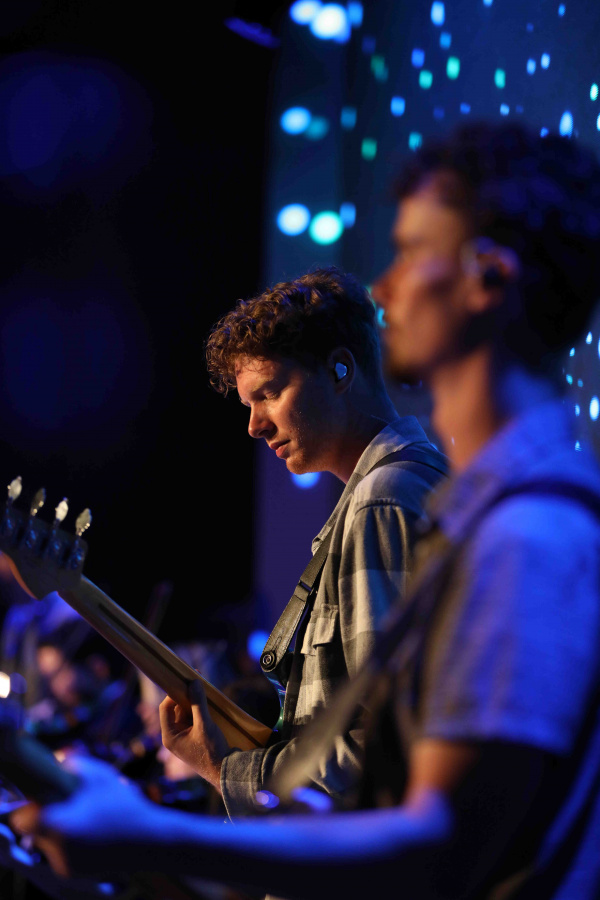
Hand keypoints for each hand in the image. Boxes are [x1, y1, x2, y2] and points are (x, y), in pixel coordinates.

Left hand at [10, 755, 160, 877]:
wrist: (148, 840)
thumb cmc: (123, 806)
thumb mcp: (99, 775)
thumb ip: (74, 764)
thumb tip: (58, 761)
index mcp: (56, 825)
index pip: (22, 818)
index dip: (29, 805)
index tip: (41, 797)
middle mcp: (55, 849)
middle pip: (35, 830)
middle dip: (48, 815)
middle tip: (68, 804)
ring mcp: (64, 864)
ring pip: (48, 842)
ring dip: (60, 829)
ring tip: (85, 816)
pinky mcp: (73, 872)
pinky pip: (61, 853)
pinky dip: (70, 842)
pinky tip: (91, 831)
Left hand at [159, 681, 228, 792]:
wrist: (226, 771)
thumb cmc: (212, 751)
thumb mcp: (205, 725)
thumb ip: (198, 703)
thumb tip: (193, 682)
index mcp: (170, 736)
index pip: (165, 708)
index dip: (173, 693)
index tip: (185, 682)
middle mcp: (174, 736)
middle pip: (175, 709)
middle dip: (185, 695)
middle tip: (196, 680)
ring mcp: (184, 737)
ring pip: (185, 712)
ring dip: (193, 701)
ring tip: (203, 688)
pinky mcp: (194, 737)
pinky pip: (193, 718)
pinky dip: (198, 709)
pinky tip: (207, 701)